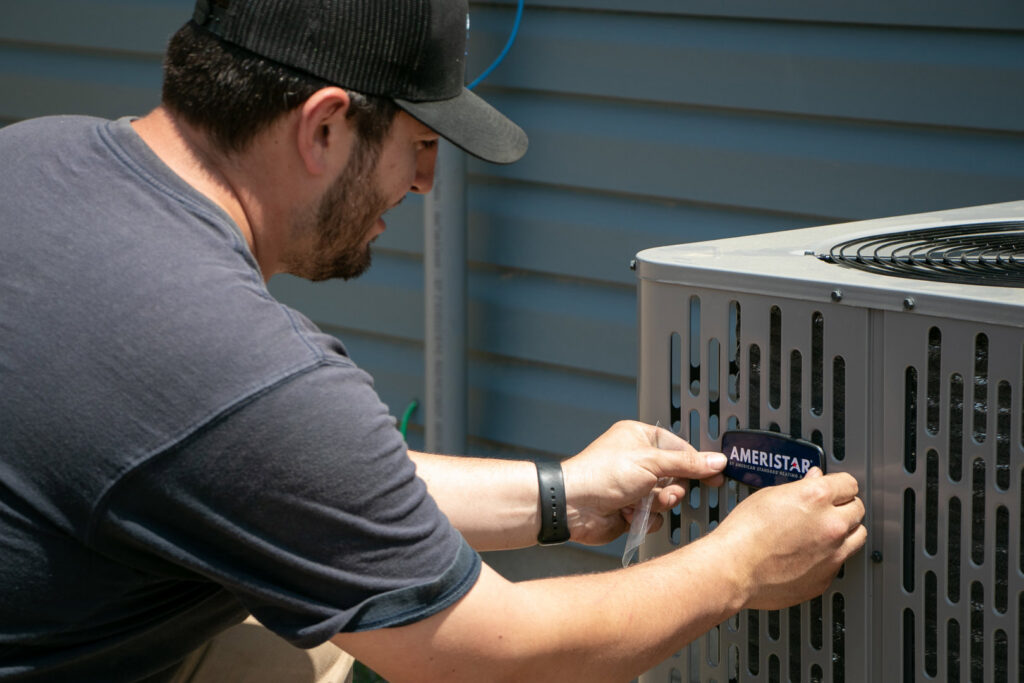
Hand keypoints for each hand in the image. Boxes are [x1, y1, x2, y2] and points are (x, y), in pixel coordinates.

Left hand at [560, 420, 726, 545]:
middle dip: (670, 488)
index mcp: (639, 437)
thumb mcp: (651, 462)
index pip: (680, 447)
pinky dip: (645, 518)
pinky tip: (627, 513)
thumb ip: (687, 463)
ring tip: (639, 502)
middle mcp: (637, 460)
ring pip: (667, 499)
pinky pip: (655, 517)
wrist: (573, 506)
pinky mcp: (631, 509)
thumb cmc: (601, 474)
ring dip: (657, 504)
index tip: (715, 473)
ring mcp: (633, 486)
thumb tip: (716, 461)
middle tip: (660, 489)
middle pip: (676, 476)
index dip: (696, 461)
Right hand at [708, 468, 866, 610]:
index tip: (835, 488)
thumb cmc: (743, 533)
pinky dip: (829, 557)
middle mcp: (831, 525)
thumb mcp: (768, 495)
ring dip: (845, 532)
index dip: (839, 485)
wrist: (733, 569)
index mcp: (817, 497)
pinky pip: (839, 562)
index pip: (849, 484)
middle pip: (858, 509)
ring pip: (857, 537)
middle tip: (829, 509)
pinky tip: (809, 554)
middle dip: (844, 507)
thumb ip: (800, 487)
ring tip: (824, 532)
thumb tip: (813, 481)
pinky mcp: (826, 578)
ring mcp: (833, 554)